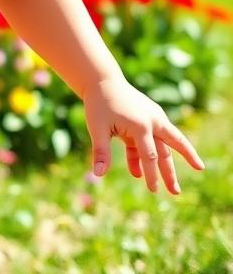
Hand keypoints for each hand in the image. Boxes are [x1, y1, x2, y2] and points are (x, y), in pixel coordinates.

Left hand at [83, 75, 205, 194]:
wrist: (102, 81)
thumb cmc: (99, 104)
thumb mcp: (97, 127)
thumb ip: (101, 151)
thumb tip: (97, 175)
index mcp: (141, 126)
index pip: (150, 156)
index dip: (151, 174)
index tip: (152, 190)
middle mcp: (153, 122)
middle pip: (166, 152)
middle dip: (170, 173)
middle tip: (176, 193)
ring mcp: (153, 119)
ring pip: (167, 145)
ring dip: (168, 164)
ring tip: (175, 184)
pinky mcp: (149, 118)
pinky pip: (151, 140)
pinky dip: (145, 154)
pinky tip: (136, 170)